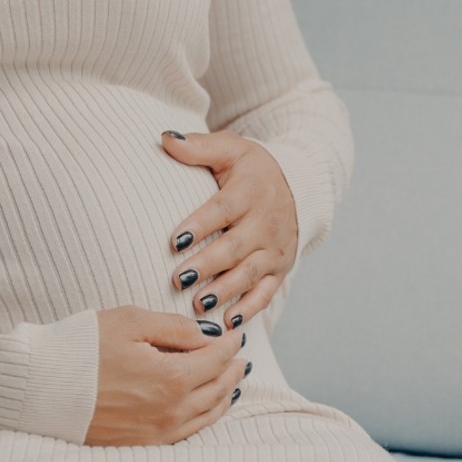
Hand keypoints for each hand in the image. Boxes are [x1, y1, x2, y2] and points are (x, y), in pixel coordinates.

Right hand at [85, 305, 248, 445]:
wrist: (43, 385)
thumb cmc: (82, 347)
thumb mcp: (130, 320)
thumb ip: (174, 327)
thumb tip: (207, 334)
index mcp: (171, 377)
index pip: (214, 358)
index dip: (229, 343)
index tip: (235, 332)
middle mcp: (171, 410)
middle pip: (216, 388)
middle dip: (232, 368)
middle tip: (240, 354)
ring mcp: (158, 431)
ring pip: (207, 415)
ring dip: (224, 394)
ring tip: (232, 379)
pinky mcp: (144, 443)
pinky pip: (189, 433)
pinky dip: (206, 417)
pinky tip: (207, 407)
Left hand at [160, 129, 297, 330]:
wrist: (296, 185)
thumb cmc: (250, 167)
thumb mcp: (230, 148)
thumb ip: (198, 146)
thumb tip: (166, 138)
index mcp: (252, 190)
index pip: (223, 209)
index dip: (200, 225)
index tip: (175, 240)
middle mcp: (267, 222)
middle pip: (236, 247)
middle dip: (208, 264)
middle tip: (179, 279)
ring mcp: (275, 248)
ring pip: (250, 273)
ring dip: (225, 291)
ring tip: (199, 303)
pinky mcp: (280, 269)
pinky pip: (265, 292)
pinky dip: (249, 309)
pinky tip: (229, 322)